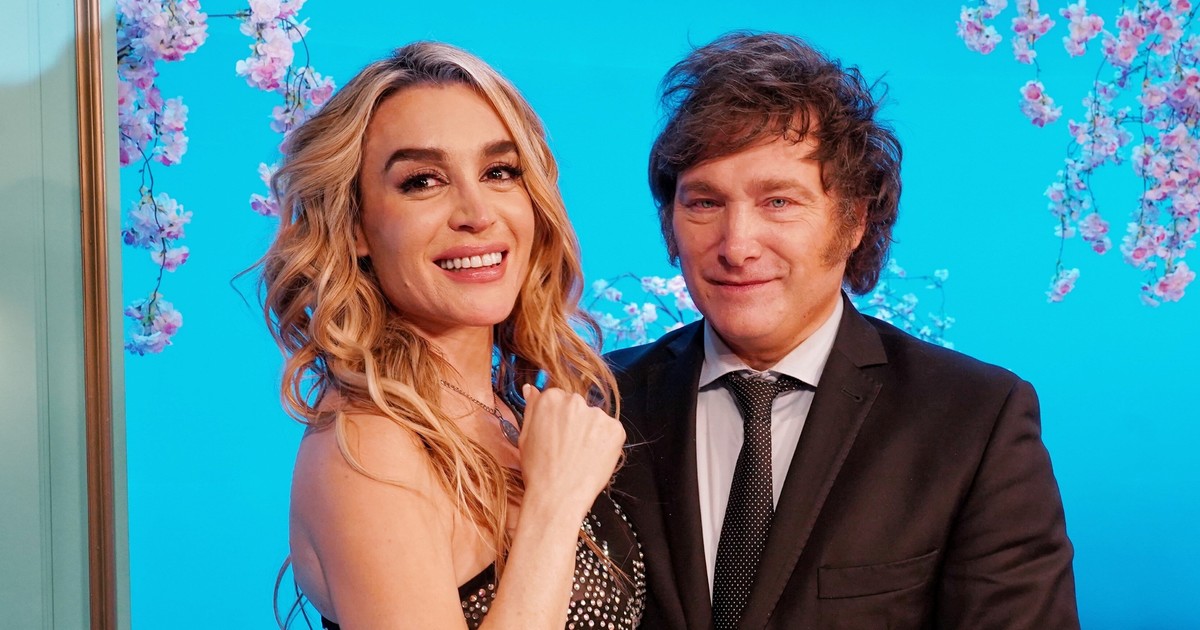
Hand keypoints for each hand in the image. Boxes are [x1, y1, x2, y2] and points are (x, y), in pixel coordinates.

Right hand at [518, 384, 624, 521]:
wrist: (557, 497)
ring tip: (580, 456)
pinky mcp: (615, 429)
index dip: (559, 419)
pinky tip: (593, 458)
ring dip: (591, 432)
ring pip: (596, 419)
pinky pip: (611, 431)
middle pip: (579, 406)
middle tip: (569, 448)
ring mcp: (597, 415)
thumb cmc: (539, 471)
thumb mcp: (525, 437)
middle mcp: (575, 401)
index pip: (560, 399)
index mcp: (550, 399)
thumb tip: (532, 389)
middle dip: (576, 423)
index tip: (558, 434)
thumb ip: (531, 408)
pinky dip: (606, 443)